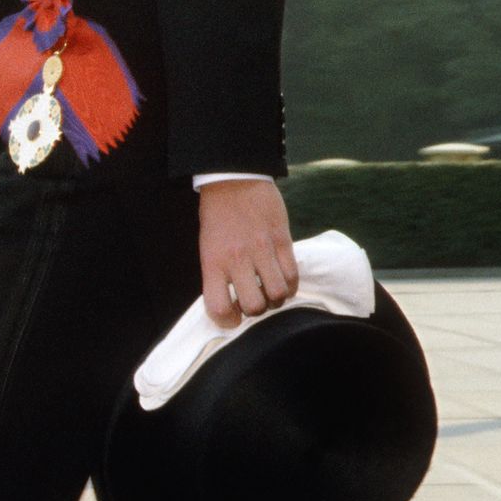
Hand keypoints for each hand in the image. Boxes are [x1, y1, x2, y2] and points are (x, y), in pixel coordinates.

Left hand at [198, 178, 298, 328]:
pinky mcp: (282, 240)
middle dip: (256, 311)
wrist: (234, 178)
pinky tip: (283, 280)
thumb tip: (230, 302)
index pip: (219, 306)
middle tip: (255, 301)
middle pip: (254, 306)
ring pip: (277, 294)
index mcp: (213, 262)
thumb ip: (218, 274)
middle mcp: (237, 259)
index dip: (227, 322)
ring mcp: (262, 250)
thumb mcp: (207, 246)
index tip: (232, 319)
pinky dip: (290, 285)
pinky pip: (293, 276)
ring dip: (276, 300)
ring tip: (271, 291)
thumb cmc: (218, 214)